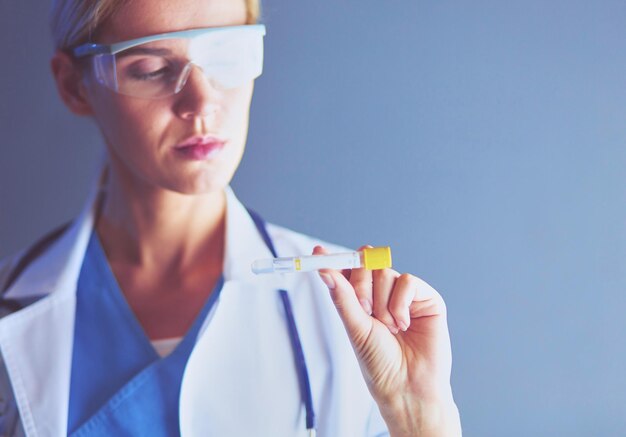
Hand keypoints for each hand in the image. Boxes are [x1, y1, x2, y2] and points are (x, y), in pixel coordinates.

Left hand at [315, 245, 460, 436]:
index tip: (317, 253)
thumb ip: (342, 297)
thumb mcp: (355, 328)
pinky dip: (400, 302)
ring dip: (382, 303)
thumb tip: (323, 269)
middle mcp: (381, 294)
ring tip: (389, 328)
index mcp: (360, 300)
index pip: (347, 271)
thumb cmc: (380, 363)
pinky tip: (403, 324)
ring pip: (385, 272)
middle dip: (361, 285)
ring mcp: (404, 294)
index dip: (333, 260)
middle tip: (364, 310)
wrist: (408, 386)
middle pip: (365, 264)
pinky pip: (407, 280)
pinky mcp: (425, 297)